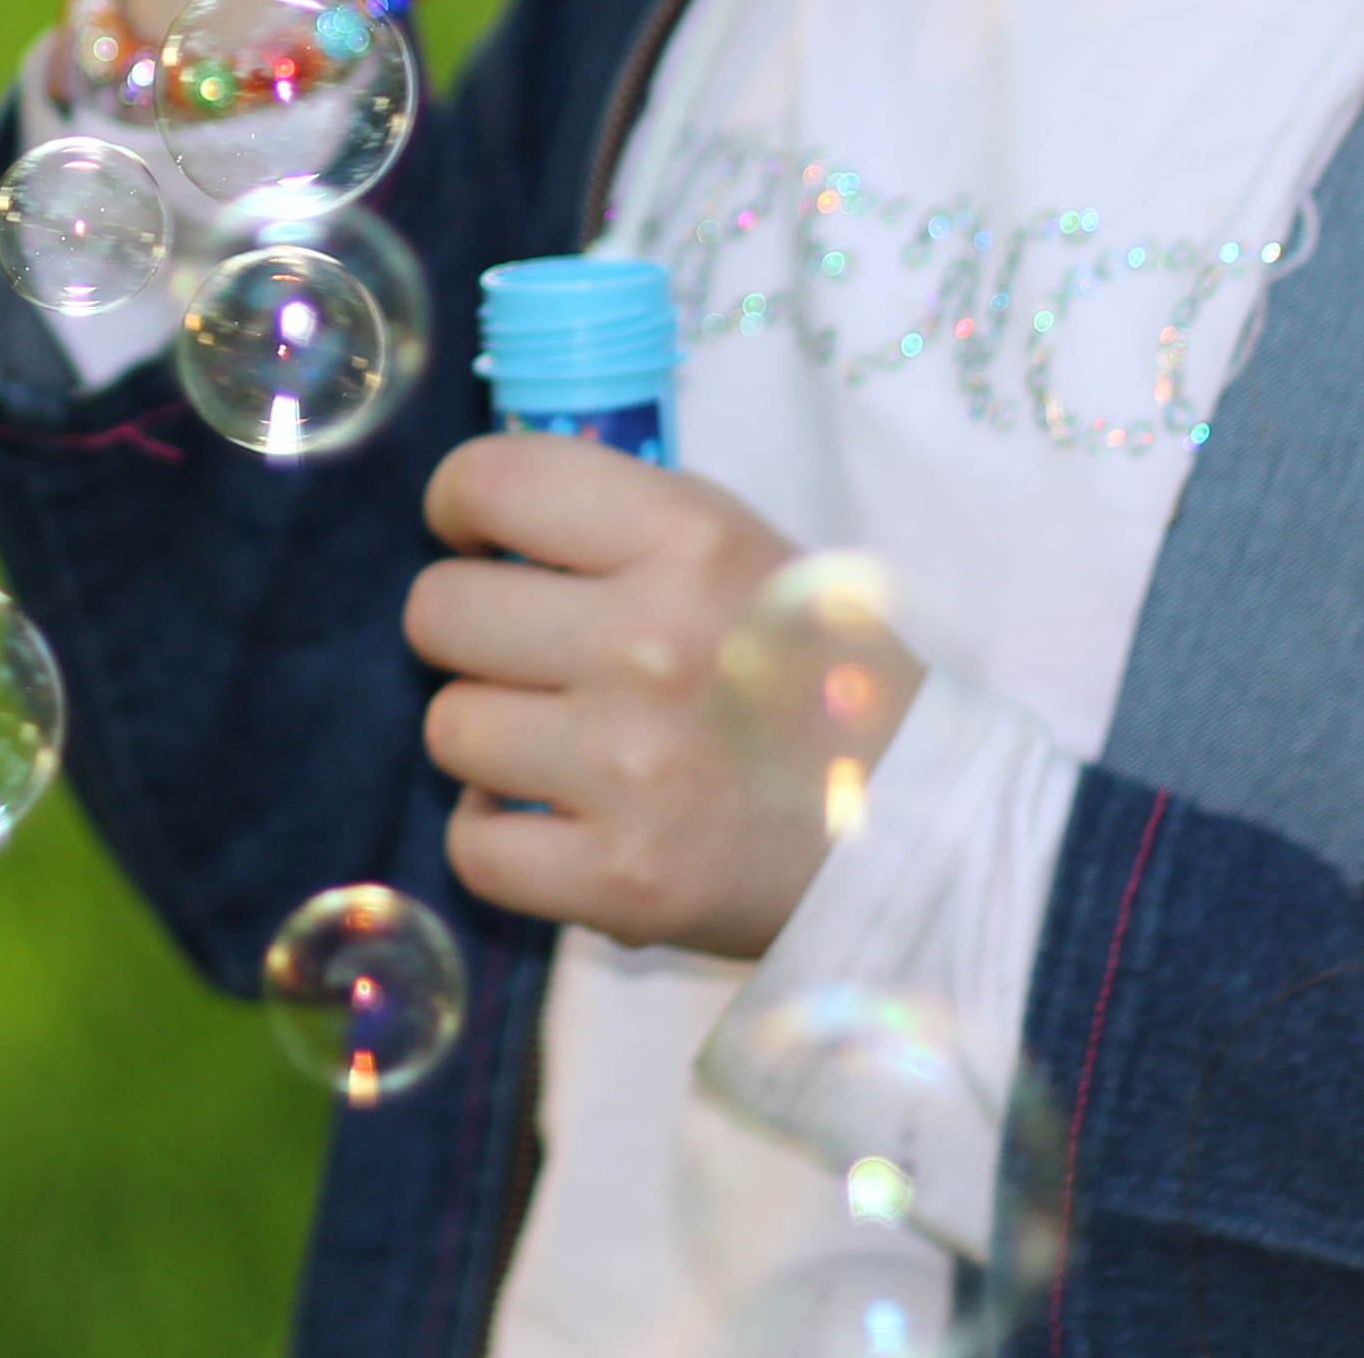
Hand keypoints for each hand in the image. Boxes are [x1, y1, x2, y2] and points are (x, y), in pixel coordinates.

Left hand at [404, 433, 921, 958]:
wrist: (921, 827)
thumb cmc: (818, 673)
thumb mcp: (744, 548)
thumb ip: (621, 520)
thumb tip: (485, 509)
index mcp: (689, 541)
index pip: (494, 481)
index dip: (460, 504)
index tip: (478, 537)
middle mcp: (649, 644)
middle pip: (441, 610)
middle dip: (472, 630)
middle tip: (529, 656)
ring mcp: (630, 770)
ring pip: (449, 727)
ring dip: (490, 736)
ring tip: (560, 745)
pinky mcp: (620, 881)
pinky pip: (472, 845)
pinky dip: (497, 837)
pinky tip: (553, 818)